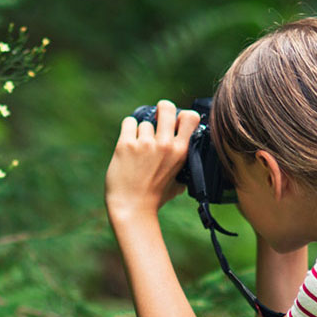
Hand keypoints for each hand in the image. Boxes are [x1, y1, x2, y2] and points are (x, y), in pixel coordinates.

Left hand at [106, 99, 199, 222]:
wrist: (132, 208)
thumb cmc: (155, 197)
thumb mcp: (179, 182)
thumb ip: (184, 166)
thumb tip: (187, 153)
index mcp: (181, 152)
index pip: (190, 117)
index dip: (182, 115)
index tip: (176, 122)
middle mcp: (164, 145)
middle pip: (166, 107)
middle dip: (161, 110)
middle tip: (156, 120)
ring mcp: (145, 144)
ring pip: (144, 122)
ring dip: (141, 132)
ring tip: (139, 149)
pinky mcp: (126, 145)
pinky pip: (129, 123)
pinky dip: (128, 130)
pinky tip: (129, 143)